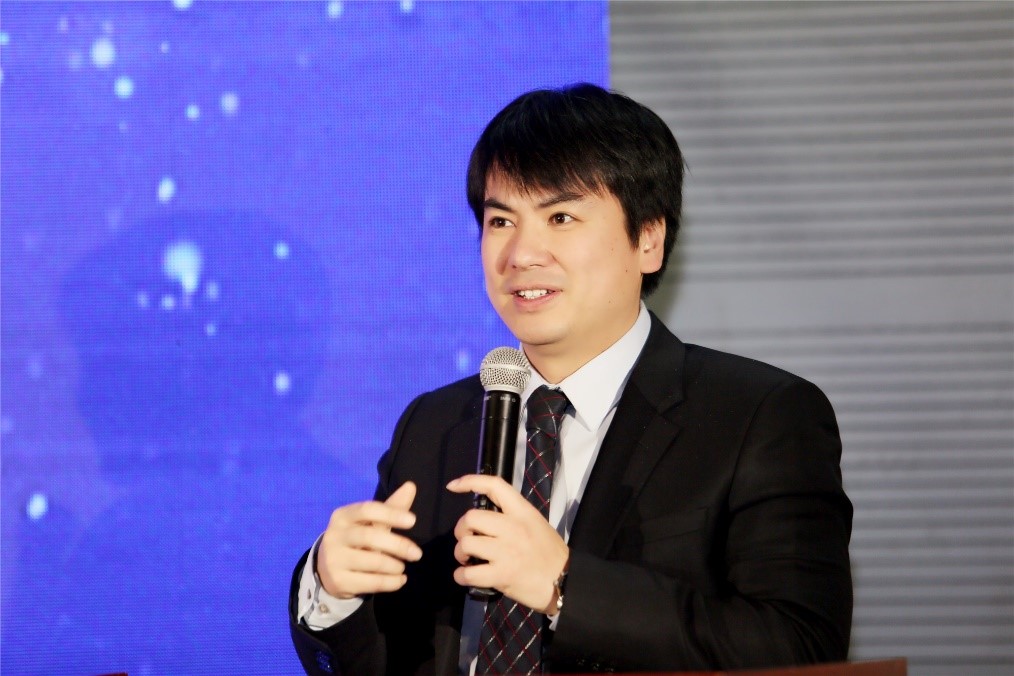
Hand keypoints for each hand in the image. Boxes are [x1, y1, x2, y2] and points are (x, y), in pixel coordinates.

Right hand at [317, 481, 421, 598]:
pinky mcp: (338, 581)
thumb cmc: (356, 540)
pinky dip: (391, 583)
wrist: (327, 570)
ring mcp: (334, 559)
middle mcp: (334, 535)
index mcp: (342, 516)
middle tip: (417, 554)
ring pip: (372, 562)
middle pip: (370, 537)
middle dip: (398, 545)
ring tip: (403, 567)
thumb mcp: (370, 523)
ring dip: (395, 566)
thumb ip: (391, 507)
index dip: (391, 514)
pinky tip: (400, 580)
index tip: (413, 521)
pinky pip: (371, 582)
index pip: (367, 510)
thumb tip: (411, 486)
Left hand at [447, 474, 568, 613]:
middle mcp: (512, 528)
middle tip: (468, 539)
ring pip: (466, 545)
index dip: (470, 481)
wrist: (565, 582)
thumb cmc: (550, 553)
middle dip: (461, 529)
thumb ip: (513, 516)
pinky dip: (461, 576)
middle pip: (471, 517)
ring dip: (460, 553)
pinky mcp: (501, 575)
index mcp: (522, 512)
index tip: (453, 486)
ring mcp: (506, 552)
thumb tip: (485, 517)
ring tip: (467, 559)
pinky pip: (468, 573)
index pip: (494, 486)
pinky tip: (466, 576)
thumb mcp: (536, 523)